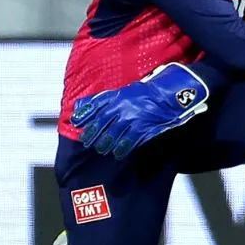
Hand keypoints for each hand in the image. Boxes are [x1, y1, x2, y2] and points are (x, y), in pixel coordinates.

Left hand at [70, 63, 208, 159]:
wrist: (167, 95)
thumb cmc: (145, 93)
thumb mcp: (124, 91)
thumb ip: (105, 99)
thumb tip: (84, 105)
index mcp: (117, 97)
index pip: (96, 107)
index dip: (85, 116)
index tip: (76, 124)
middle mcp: (122, 108)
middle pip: (102, 123)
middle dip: (93, 134)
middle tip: (88, 142)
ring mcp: (132, 119)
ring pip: (113, 135)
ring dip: (105, 143)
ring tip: (102, 149)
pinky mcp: (142, 129)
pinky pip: (128, 142)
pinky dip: (121, 149)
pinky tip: (117, 153)